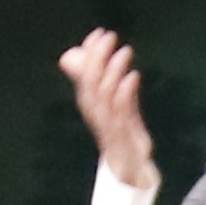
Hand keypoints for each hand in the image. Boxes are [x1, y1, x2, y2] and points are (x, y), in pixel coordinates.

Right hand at [61, 28, 157, 196]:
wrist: (129, 170)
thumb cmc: (119, 134)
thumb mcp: (109, 105)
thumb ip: (99, 81)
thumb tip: (72, 56)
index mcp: (90, 105)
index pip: (84, 75)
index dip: (89, 54)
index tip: (98, 34)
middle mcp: (96, 114)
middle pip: (91, 83)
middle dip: (98, 57)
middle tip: (109, 37)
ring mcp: (109, 126)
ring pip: (105, 96)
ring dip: (113, 72)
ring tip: (124, 51)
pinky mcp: (124, 137)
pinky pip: (122, 114)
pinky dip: (126, 93)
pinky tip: (133, 76)